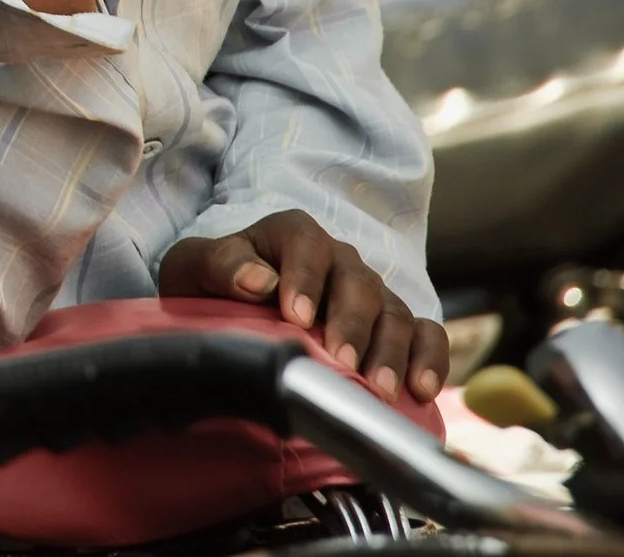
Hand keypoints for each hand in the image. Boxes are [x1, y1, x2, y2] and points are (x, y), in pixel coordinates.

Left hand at [160, 210, 447, 402]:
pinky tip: (421, 389)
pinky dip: (429, 358)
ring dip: (390, 351)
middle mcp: (339, 259)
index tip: (296, 316)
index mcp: (291, 235)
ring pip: (394, 313)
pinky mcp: (393, 326)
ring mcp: (371, 293)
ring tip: (378, 388)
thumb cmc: (212, 285)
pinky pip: (425, 334)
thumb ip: (219, 265)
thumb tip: (257, 279)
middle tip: (342, 361)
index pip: (306, 245)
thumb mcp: (193, 269)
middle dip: (352, 324)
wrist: (227, 309)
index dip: (304, 279)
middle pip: (358, 284)